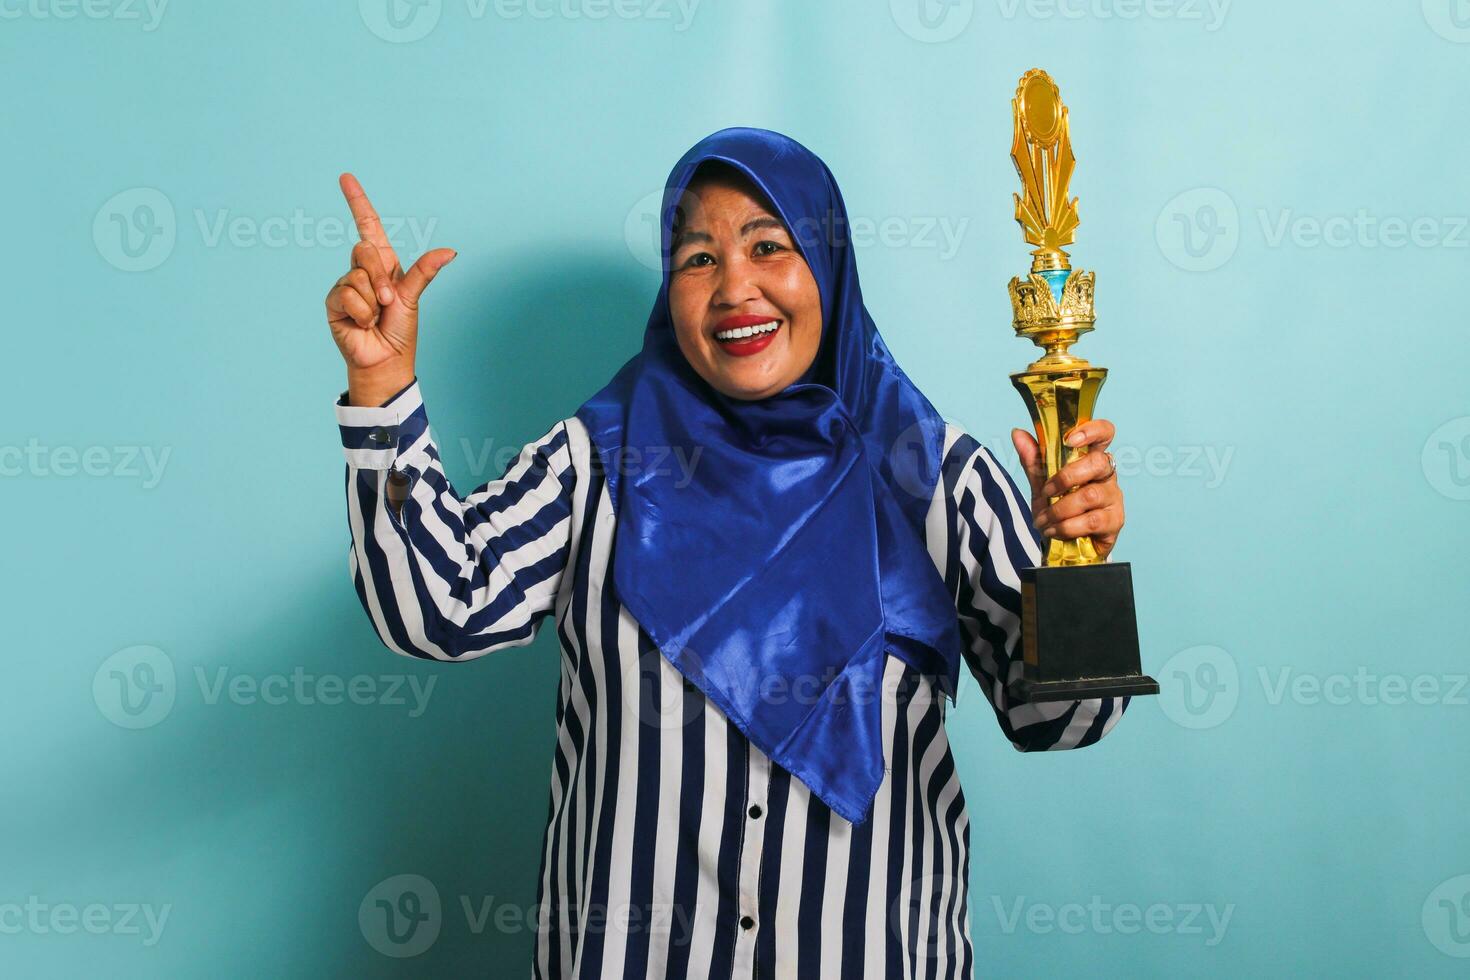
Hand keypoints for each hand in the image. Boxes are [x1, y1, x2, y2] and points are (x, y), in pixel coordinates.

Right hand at [325, 173, 456, 402]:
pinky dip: (361, 312)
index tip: (346, 177)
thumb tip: (450, 250)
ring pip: (357, 276)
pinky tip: (362, 324)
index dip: (357, 201)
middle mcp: (362, 271)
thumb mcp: (412, 297)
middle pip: (364, 250)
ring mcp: (346, 285)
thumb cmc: (400, 329)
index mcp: (383, 264)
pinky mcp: (334, 302)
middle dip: (380, 278)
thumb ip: (424, 271)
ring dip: (372, 300)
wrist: (386, 359)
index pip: (367, 225)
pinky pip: (347, 294)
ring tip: (376, 316)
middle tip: (388, 301)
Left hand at [1010, 419, 1124, 559]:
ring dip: (1060, 509)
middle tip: (1046, 492)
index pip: (1104, 433)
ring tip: (1044, 520)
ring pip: (1090, 495)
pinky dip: (1066, 527)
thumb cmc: (1059, 510)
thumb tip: (1017, 433)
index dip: (1092, 430)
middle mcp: (1107, 475)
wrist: (1064, 545)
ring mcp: (1114, 497)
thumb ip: (1033, 460)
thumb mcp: (1041, 484)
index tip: (1069, 439)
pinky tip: (1054, 530)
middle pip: (1098, 462)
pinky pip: (1091, 520)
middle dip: (1066, 477)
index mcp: (1091, 459)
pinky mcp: (1114, 521)